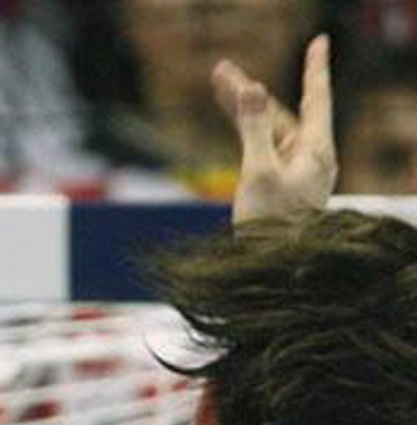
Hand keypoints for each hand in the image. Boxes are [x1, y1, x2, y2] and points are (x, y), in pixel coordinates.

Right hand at [212, 33, 334, 225]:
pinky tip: (234, 120)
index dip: (315, 68)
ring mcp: (290, 172)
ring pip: (266, 130)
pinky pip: (259, 150)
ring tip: (217, 88)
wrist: (273, 273)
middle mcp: (306, 157)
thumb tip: (254, 89)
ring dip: (241, 110)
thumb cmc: (272, 228)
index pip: (315, 98)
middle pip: (281, 112)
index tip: (318, 42)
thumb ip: (255, 129)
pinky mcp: (274, 187)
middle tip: (222, 72)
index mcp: (315, 150)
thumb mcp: (260, 174)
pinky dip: (244, 134)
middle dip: (251, 92)